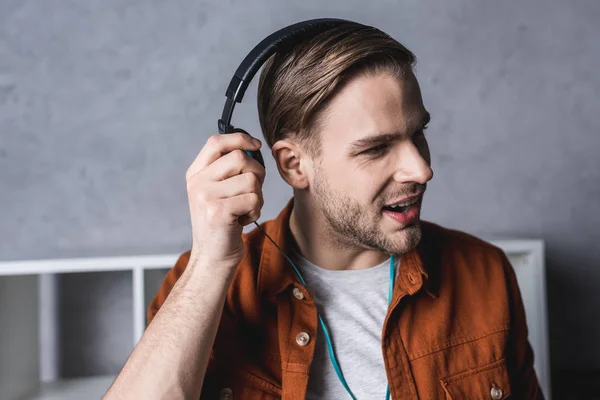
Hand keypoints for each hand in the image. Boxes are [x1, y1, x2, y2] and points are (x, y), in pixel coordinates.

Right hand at [185, 132, 265, 266]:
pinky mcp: (219, 212)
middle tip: (254, 190)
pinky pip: (253, 199)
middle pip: (239, 157)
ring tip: (245, 209)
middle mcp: (197, 183)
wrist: (212, 257)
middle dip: (257, 172)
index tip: (255, 145)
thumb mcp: (217, 192)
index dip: (240, 138)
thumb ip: (228, 170)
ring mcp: (206, 197)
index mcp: (195, 174)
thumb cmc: (222, 223)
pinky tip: (244, 220)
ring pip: (251, 180)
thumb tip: (252, 147)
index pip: (216, 142)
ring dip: (258, 196)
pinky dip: (256, 211)